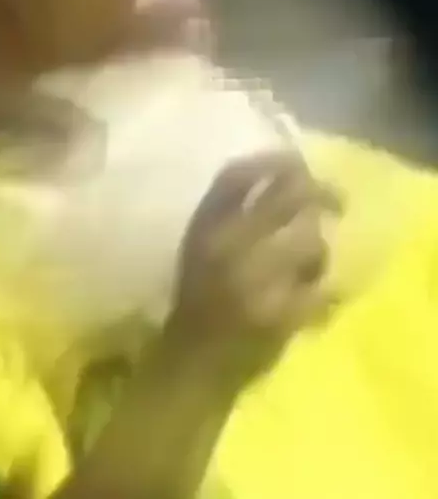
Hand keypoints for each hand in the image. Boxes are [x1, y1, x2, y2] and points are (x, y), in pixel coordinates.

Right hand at [171, 151, 337, 377]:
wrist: (190, 365)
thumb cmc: (199, 300)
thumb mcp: (201, 244)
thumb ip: (230, 209)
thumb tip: (286, 174)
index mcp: (205, 228)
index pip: (237, 175)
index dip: (272, 161)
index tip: (296, 161)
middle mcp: (226, 247)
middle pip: (287, 197)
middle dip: (319, 192)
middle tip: (336, 201)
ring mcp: (254, 282)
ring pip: (311, 242)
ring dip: (318, 253)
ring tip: (311, 268)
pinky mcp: (277, 317)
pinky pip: (320, 290)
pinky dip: (324, 292)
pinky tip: (317, 300)